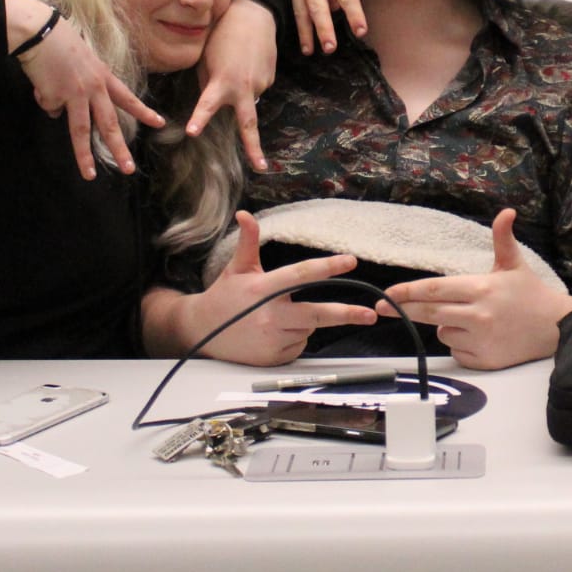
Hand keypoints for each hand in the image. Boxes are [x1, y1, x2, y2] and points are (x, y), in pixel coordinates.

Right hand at [10, 0, 162, 180]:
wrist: (40, 31)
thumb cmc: (59, 42)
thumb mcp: (83, 62)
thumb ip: (81, 88)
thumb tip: (61, 114)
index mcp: (104, 76)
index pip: (128, 98)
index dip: (144, 112)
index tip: (160, 123)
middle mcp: (94, 87)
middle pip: (109, 123)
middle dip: (120, 148)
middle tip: (129, 168)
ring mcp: (75, 93)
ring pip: (81, 131)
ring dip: (84, 156)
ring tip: (89, 175)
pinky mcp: (55, 96)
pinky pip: (49, 107)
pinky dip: (43, 98)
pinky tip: (41, 82)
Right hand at [161, 212, 376, 365]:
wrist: (201, 333)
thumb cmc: (224, 297)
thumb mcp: (237, 268)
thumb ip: (248, 241)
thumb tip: (245, 214)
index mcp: (263, 289)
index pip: (301, 275)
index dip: (327, 267)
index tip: (350, 261)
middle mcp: (270, 316)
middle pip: (316, 314)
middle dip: (346, 314)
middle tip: (370, 314)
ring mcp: (272, 339)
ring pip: (308, 329)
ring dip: (306, 322)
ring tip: (280, 316)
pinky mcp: (274, 358)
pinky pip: (298, 344)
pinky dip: (295, 337)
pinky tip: (274, 333)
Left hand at [187, 0, 277, 170]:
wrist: (255, 14)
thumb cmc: (222, 32)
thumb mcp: (206, 56)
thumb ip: (207, 81)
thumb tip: (212, 99)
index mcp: (223, 80)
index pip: (207, 104)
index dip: (199, 119)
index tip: (192, 133)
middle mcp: (244, 87)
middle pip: (249, 124)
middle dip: (254, 148)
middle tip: (261, 168)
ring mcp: (260, 83)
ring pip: (246, 97)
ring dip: (240, 88)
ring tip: (236, 59)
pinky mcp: (270, 77)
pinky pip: (255, 85)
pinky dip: (249, 78)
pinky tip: (247, 61)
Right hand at [278, 0, 361, 55]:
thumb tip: (335, 3)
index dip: (354, 14)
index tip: (361, 31)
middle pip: (319, 8)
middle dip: (324, 31)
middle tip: (330, 49)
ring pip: (300, 9)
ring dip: (306, 32)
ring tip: (310, 51)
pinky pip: (292, 1)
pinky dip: (297, 18)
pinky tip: (300, 33)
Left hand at [375, 210, 571, 369]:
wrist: (556, 328)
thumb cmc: (530, 294)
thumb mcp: (514, 264)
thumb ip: (502, 238)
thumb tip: (506, 211)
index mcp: (481, 289)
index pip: (435, 290)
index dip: (408, 292)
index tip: (388, 294)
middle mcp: (478, 315)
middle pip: (429, 314)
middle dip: (404, 310)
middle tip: (384, 308)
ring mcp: (481, 340)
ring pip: (443, 334)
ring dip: (445, 326)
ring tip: (469, 318)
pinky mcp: (485, 361)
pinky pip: (457, 353)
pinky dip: (460, 345)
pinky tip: (478, 337)